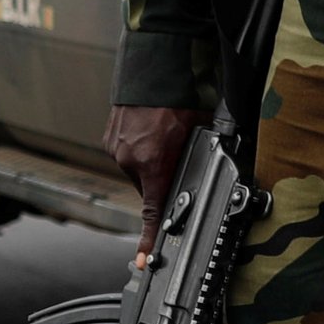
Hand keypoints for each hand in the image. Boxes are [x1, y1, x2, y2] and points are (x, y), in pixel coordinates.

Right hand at [105, 105, 204, 264]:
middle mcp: (130, 159)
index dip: (150, 238)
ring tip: (168, 133)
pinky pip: (130, 152)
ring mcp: (116, 146)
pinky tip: (155, 127)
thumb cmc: (184, 95)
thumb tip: (213, 175)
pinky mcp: (110, 135)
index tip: (144, 259)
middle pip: (151, 187)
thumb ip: (200, 160)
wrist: (157, 64)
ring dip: (154, 159)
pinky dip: (143, 146)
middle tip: (182, 155)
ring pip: (140, 168)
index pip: (154, 211)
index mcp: (154, 163)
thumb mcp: (203, 133)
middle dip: (167, 178)